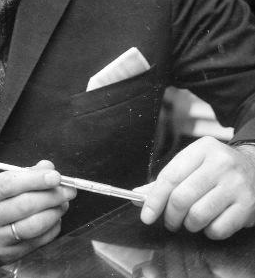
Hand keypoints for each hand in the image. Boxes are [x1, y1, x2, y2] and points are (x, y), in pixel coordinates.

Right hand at [0, 160, 75, 266]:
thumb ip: (20, 172)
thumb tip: (47, 168)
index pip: (8, 184)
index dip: (34, 179)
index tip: (55, 176)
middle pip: (24, 206)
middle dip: (51, 195)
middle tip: (68, 189)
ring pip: (32, 226)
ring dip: (54, 212)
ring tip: (64, 203)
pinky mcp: (6, 256)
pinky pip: (36, 242)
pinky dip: (51, 228)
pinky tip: (55, 218)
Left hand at [135, 136, 254, 238]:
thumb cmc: (215, 167)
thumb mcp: (192, 163)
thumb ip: (166, 179)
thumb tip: (138, 196)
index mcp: (202, 149)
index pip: (170, 177)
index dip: (155, 199)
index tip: (146, 215)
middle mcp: (220, 164)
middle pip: (182, 198)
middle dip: (171, 216)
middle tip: (170, 221)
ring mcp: (236, 185)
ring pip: (198, 215)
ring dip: (189, 225)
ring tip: (190, 221)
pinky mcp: (248, 205)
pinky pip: (219, 228)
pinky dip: (209, 232)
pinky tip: (210, 223)